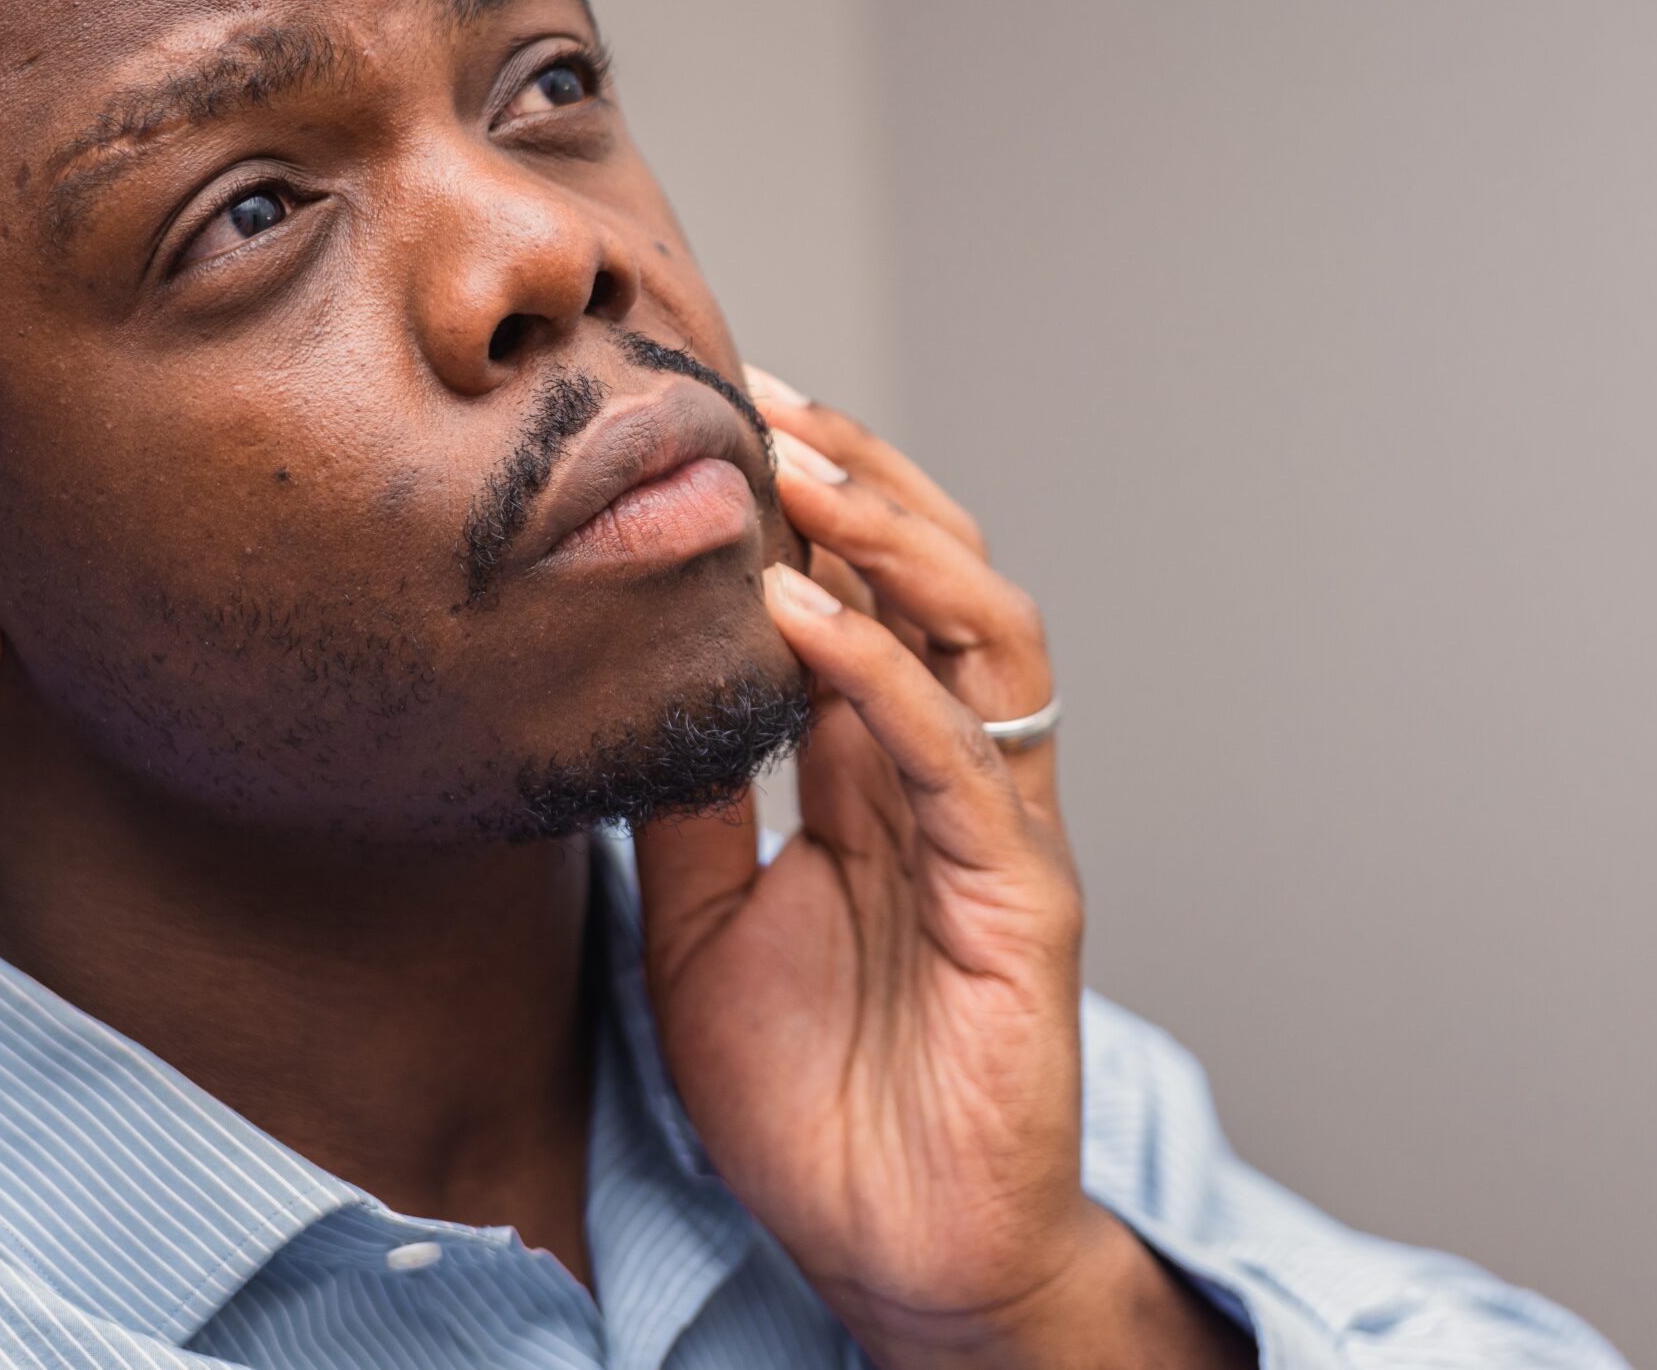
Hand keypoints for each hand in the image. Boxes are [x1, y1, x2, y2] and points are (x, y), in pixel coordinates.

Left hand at [632, 373, 1247, 1369]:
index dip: (804, 514)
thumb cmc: (813, 1105)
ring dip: (890, 536)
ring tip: (796, 465)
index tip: (713, 427)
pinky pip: (953, 752)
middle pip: (940, 582)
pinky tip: (796, 613)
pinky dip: (876, 669)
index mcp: (883, 779)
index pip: (864, 604)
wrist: (895, 1255)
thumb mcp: (705, 931)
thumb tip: (635, 695)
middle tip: (761, 401)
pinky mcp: (1020, 893)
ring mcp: (995, 826)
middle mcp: (952, 779)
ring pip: (979, 630)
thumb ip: (692, 810)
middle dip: (860, 481)